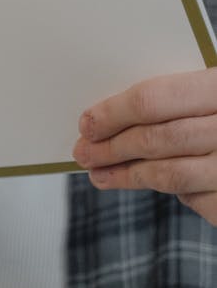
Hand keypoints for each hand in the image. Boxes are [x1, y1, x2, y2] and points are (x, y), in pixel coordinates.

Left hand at [73, 68, 216, 223]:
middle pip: (158, 140)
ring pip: (172, 176)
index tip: (87, 122)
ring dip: (128, 177)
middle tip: (84, 151)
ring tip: (100, 175)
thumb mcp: (214, 88)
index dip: (114, 112)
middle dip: (113, 148)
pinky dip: (173, 191)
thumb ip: (180, 96)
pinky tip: (150, 182)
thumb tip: (113, 113)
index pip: (156, 99)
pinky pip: (197, 199)